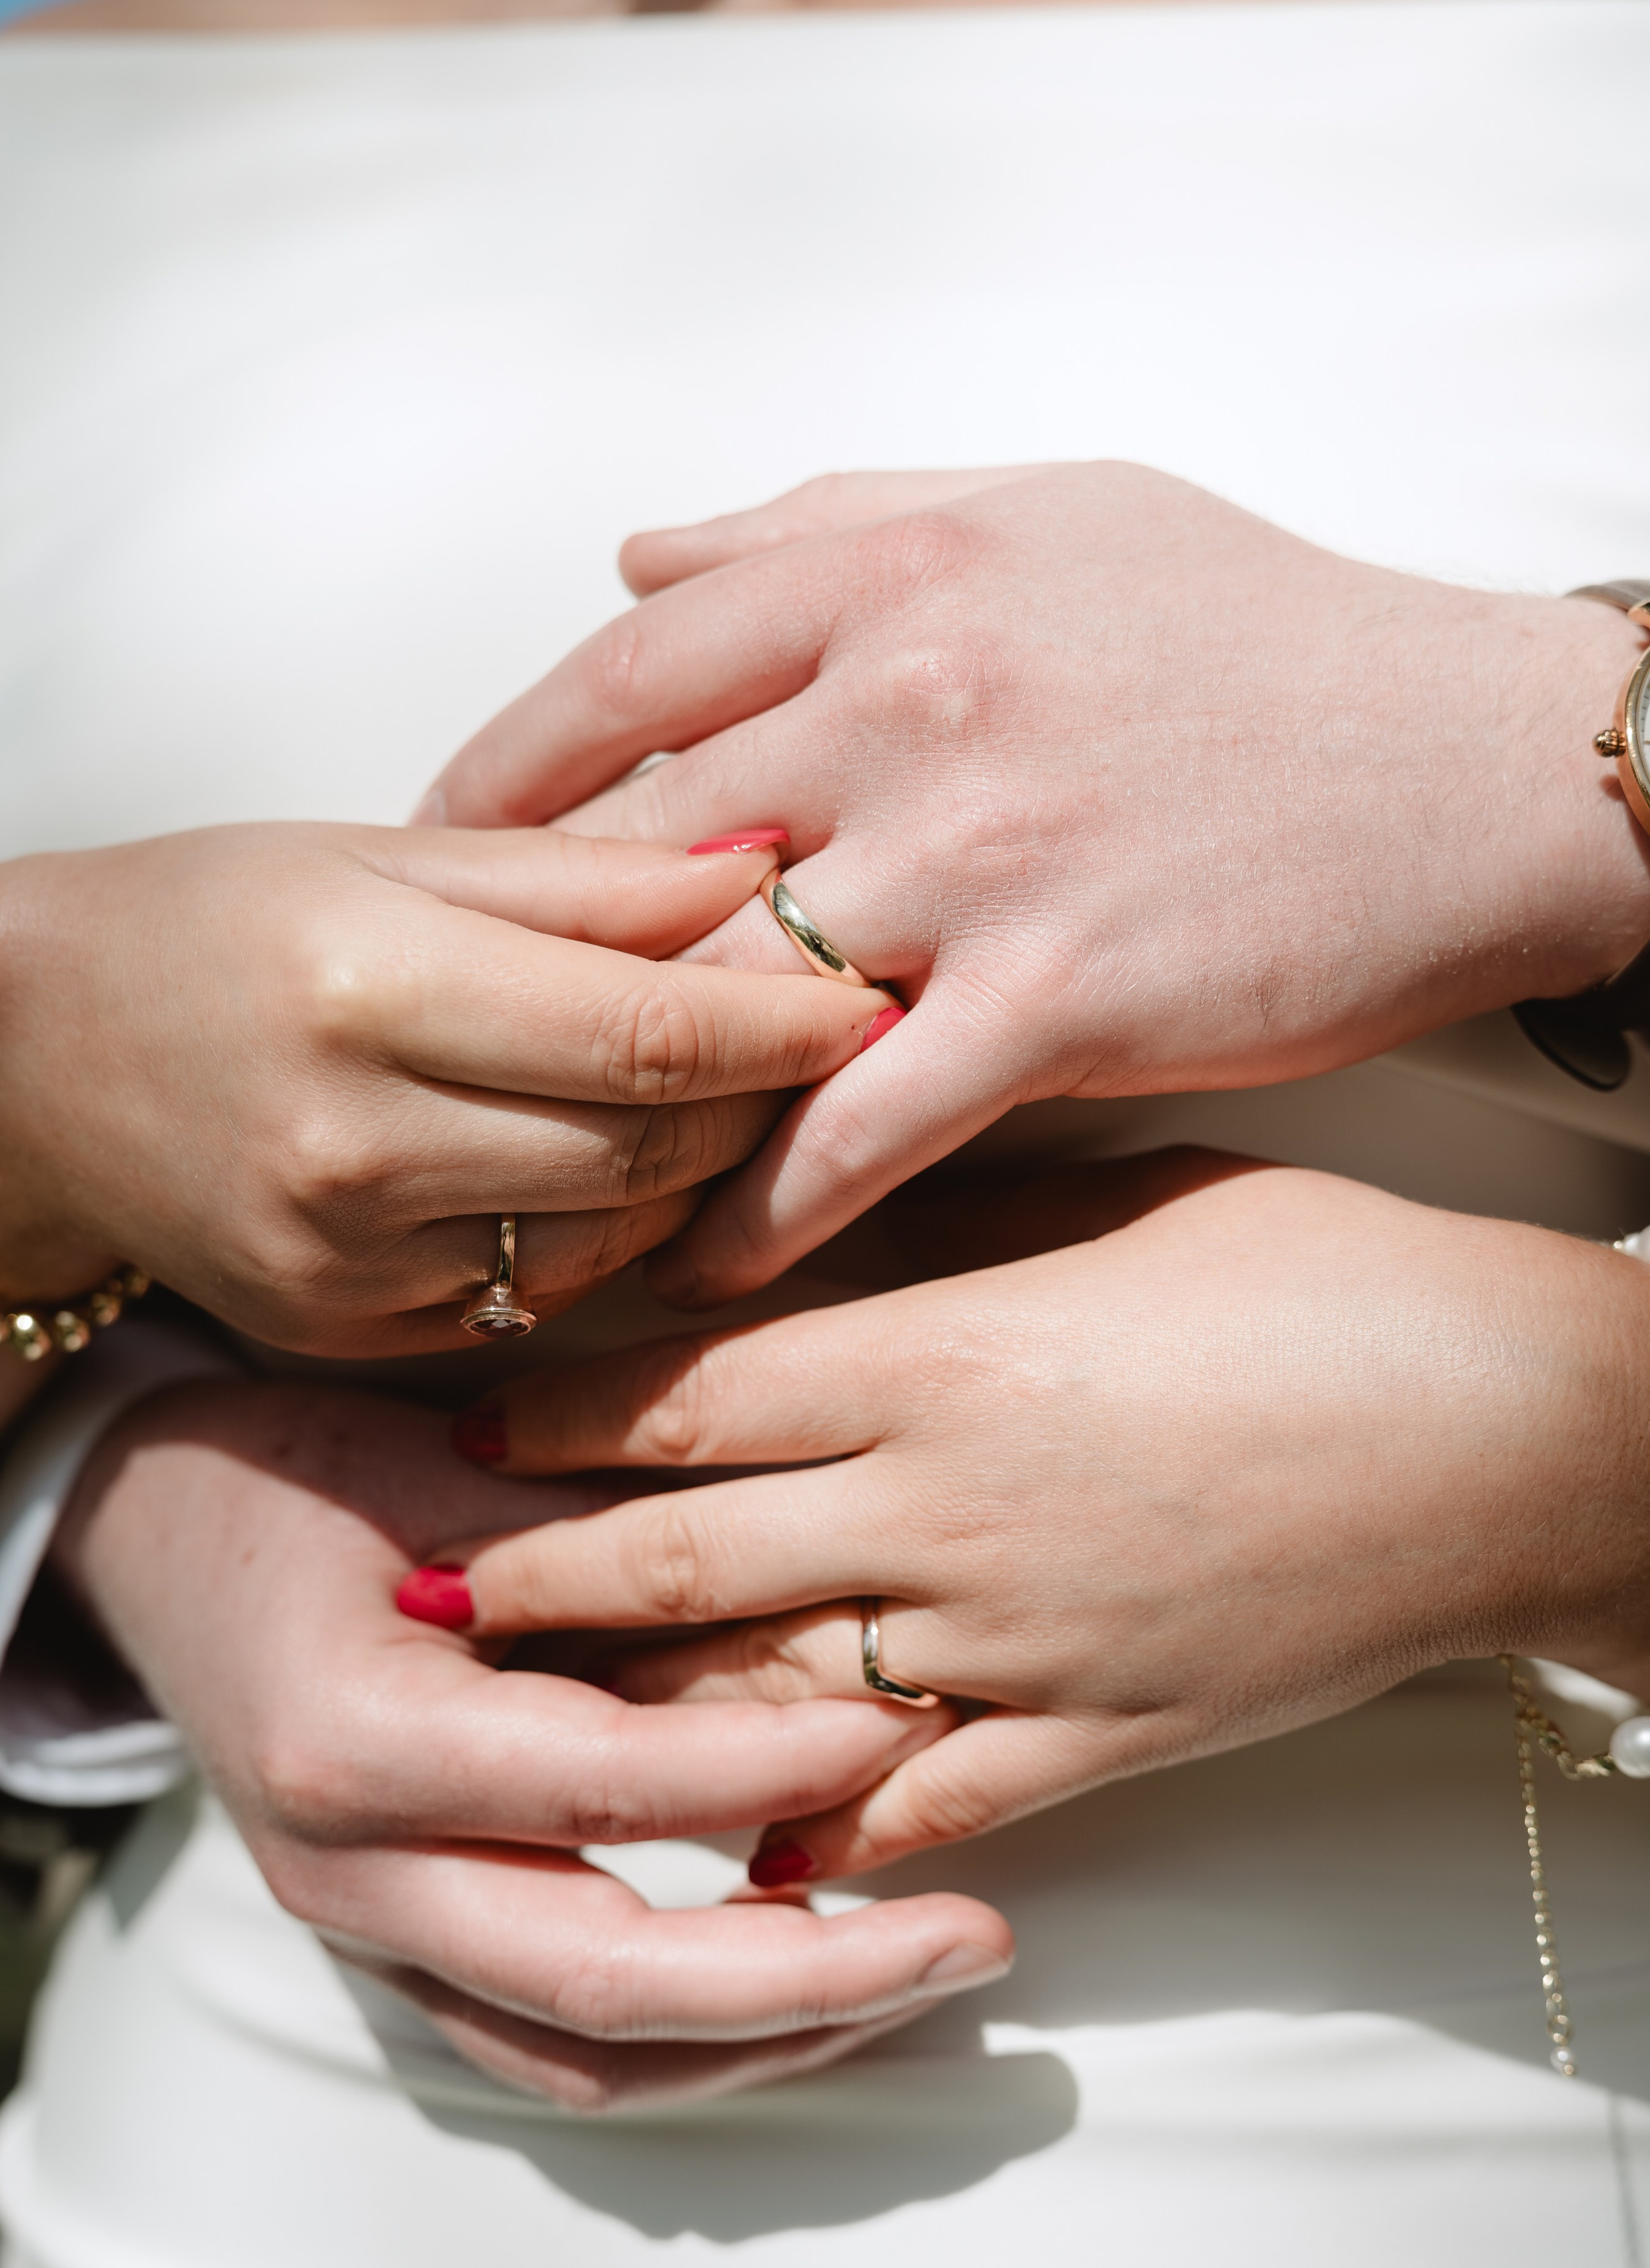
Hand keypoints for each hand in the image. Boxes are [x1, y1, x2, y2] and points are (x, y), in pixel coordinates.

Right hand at [0, 822, 885, 1350]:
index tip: (869, 992)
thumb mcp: (385, 859)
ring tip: (718, 1091)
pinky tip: (603, 1160)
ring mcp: (354, 1264)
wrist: (38, 1068)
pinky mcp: (360, 1329)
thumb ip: (583, 879)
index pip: (646, 1034)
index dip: (784, 1022)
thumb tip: (760, 868)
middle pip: (651, 1147)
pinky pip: (547, 1291)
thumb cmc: (211, 930)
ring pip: (619, 1235)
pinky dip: (608, 1229)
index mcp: (364, 996)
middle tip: (819, 1038)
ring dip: (699, 1168)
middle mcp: (355, 1150)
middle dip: (763, 1098)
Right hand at [53, 1380, 1011, 2110]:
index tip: (905, 1722)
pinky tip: (816, 1993)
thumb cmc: (310, 1486)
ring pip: (593, 2062)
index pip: (596, 1783)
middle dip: (812, 1975)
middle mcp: (352, 1874)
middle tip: (976, 1934)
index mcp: (355, 1739)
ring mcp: (371, 1943)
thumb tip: (832, 1570)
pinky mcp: (405, 1968)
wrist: (166, 1548)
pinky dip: (702, 2049)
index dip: (765, 1763)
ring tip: (928, 1970)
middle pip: (607, 1983)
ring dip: (777, 2037)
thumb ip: (614, 1542)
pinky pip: (562, 2060)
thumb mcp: (451, 1480)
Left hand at [421, 461, 1649, 1306]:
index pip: (621, 676)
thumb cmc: (1263, 634)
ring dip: (621, 1109)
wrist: (1472, 759)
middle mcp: (908, 702)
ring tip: (541, 1187)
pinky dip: (766, 1204)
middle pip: (646, 852)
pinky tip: (702, 1262)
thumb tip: (639, 553)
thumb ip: (824, 524)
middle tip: (460, 1052)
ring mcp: (980, 856)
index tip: (437, 858)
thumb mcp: (1044, 509)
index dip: (501, 778)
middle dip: (533, 967)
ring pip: (730, 1001)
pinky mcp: (1061, 997)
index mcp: (887, 574)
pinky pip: (861, 1125)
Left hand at [428, 1151, 1649, 1882]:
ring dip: (642, 1712)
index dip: (562, 1412)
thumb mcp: (1131, 1200)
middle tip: (430, 1586)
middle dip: (541, 1577)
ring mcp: (1022, 1640)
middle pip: (687, 1557)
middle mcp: (949, 1510)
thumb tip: (836, 1206)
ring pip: (774, 1697)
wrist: (1520, 1432)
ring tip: (535, 1722)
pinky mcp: (1106, 1735)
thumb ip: (963, 1217)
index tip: (475, 1421)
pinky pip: (933, 1807)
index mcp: (944, 1356)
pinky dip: (834, 1842)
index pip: (689, 1393)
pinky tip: (752, 1867)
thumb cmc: (1334, 1277)